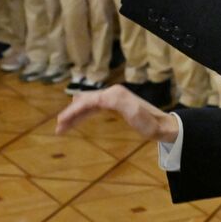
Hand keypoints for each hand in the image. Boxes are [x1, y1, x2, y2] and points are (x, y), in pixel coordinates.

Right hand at [55, 84, 179, 141]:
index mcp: (113, 94)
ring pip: (86, 105)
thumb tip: (99, 98)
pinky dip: (82, 115)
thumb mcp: (135, 113)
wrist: (162, 125)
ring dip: (74, 115)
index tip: (60, 123)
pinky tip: (76, 121)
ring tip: (62, 127)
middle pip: (83, 102)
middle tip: (58, 128)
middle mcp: (111, 93)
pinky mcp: (114, 105)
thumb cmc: (150, 123)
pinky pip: (93, 109)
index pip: (86, 101)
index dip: (72, 112)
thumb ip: (117, 103)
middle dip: (70, 114)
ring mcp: (112, 98)